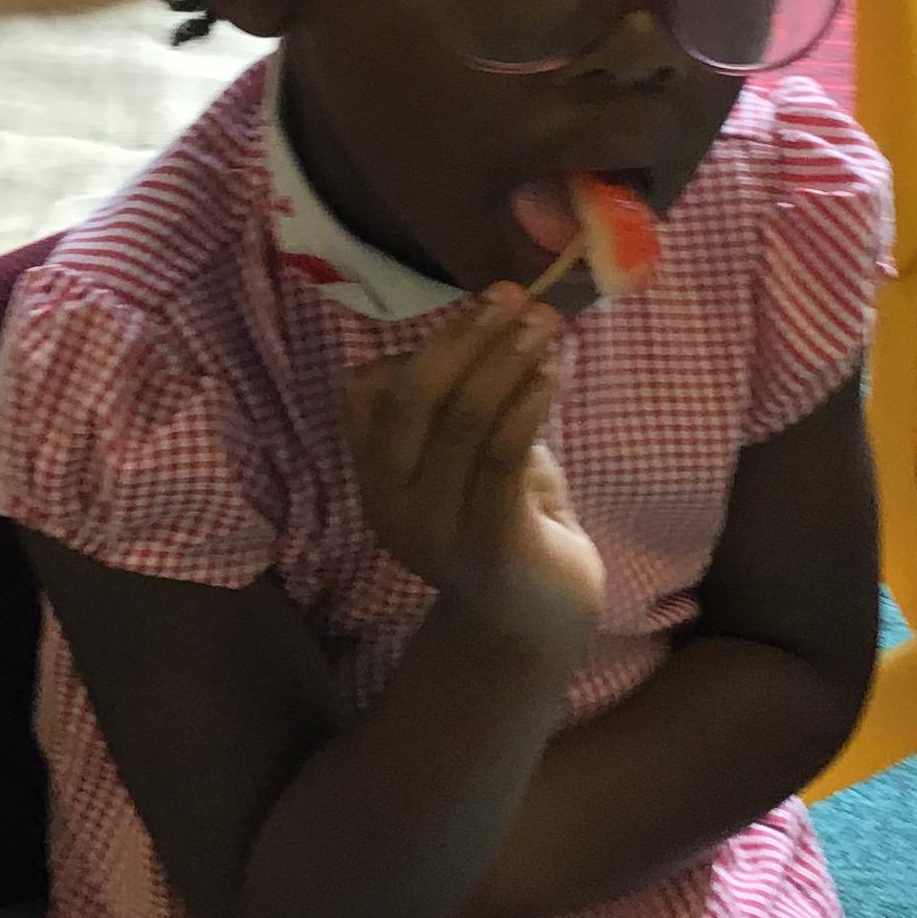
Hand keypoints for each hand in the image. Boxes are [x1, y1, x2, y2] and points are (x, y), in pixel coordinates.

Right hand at [339, 291, 601, 649]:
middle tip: (513, 296)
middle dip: (464, 336)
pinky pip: (500, 457)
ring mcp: (434, 529)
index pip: (366, 393)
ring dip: (505, 359)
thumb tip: (491, 314)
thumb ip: (459, 402)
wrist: (532, 621)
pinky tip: (550, 372)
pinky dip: (526, 404)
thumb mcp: (466, 457)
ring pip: (462, 420)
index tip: (481, 305)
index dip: (421, 341)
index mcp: (374, 476)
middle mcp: (389, 503)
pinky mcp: (488, 544)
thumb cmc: (504, 520)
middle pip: (412, 397)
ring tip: (544, 323)